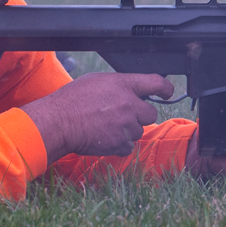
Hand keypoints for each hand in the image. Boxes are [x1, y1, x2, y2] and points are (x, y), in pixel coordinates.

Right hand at [22, 72, 171, 162]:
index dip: (166, 89)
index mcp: (124, 85)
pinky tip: (104, 137)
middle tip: (122, 115)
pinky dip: (119, 144)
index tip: (167, 92)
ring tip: (106, 126)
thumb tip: (131, 89)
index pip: (157, 83)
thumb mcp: (97, 81)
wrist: (58, 123)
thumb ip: (119, 84)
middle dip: (140, 115)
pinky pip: (129, 145)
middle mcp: (129, 104)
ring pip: (139, 130)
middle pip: (151, 113)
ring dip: (128, 130)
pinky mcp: (120, 142)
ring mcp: (126, 124)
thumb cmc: (72, 100)